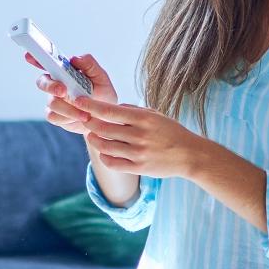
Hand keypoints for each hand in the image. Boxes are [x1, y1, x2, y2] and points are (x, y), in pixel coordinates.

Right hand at [25, 52, 117, 135]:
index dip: (36, 58)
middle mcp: (56, 84)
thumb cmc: (103, 94)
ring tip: (86, 114)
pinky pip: (54, 116)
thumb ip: (90, 65)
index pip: (47, 62)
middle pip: (42, 82)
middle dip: (51, 86)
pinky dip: (68, 118)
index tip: (28, 55)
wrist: (106, 119)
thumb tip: (74, 58)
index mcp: (65, 71)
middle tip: (63, 91)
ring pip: (51, 102)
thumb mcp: (101, 78)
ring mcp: (54, 100)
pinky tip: (81, 118)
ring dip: (69, 109)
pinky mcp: (55, 115)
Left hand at [68, 95, 204, 178]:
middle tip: (84, 119)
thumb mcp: (154, 114)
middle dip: (89, 122)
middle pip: (103, 129)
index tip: (79, 101)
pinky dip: (103, 157)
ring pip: (104, 146)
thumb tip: (108, 108)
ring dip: (93, 140)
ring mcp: (138, 153)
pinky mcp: (138, 167)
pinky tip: (103, 151)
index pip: (109, 111)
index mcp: (143, 118)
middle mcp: (139, 135)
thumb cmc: (170, 131)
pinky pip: (112, 163)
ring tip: (91, 135)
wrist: (189, 155)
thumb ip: (131, 111)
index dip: (91, 106)